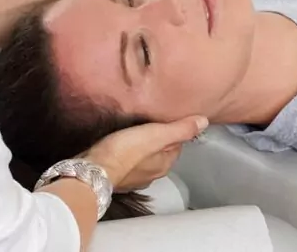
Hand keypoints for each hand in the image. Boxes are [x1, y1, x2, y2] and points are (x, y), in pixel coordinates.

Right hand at [83, 115, 207, 192]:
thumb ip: (180, 128)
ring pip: (144, 157)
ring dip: (140, 146)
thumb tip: (204, 121)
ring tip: (132, 130)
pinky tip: (119, 146)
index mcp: (165, 164)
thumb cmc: (124, 150)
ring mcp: (135, 178)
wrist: (92, 170)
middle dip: (156, 138)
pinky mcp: (118, 178)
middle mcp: (153, 174)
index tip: (162, 117)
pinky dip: (127, 154)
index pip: (176, 143)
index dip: (171, 129)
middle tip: (146, 121)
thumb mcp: (155, 134)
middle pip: (160, 151)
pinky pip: (128, 162)